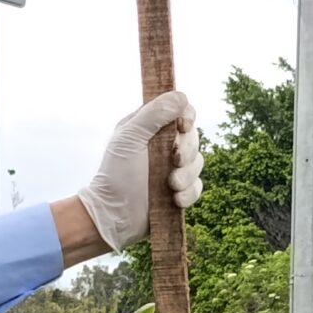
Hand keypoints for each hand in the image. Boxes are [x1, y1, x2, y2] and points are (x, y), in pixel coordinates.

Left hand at [73, 92, 201, 250]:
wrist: (114, 215)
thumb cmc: (116, 173)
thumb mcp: (130, 137)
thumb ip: (153, 114)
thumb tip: (182, 97)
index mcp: (150, 128)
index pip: (180, 111)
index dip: (187, 116)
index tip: (182, 126)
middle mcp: (164, 146)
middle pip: (193, 136)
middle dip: (188, 150)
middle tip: (175, 161)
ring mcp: (172, 169)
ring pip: (198, 162)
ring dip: (187, 174)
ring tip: (170, 185)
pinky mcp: (179, 191)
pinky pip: (197, 187)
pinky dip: (189, 193)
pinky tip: (175, 200)